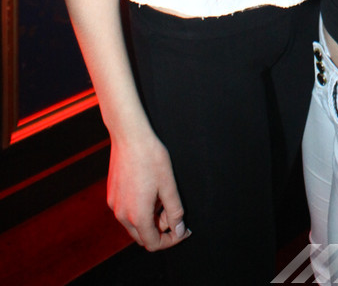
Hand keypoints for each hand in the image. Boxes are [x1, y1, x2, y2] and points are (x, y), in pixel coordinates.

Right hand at [108, 131, 190, 250]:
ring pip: (134, 224)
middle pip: (142, 236)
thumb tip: (179, 230)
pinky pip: (126, 211)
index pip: (153, 243)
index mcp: (137, 216)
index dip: (171, 240)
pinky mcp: (112, 195)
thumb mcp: (168, 184)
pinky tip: (149, 190)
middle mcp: (122, 215)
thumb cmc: (150, 157)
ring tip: (162, 197)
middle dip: (160, 229)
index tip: (182, 230)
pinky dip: (140, 209)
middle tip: (173, 211)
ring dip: (150, 219)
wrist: (129, 136)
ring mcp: (114, 205)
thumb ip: (175, 211)